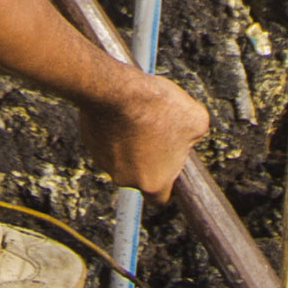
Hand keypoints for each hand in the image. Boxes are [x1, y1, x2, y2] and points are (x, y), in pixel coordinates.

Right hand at [78, 71, 209, 197]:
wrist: (119, 90)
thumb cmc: (159, 108)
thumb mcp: (197, 121)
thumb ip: (195, 137)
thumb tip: (189, 136)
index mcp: (154, 183)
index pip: (161, 197)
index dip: (168, 182)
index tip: (172, 166)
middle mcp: (126, 179)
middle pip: (141, 173)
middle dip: (150, 156)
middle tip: (159, 130)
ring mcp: (105, 162)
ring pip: (123, 156)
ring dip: (132, 141)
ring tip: (142, 116)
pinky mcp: (91, 143)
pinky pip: (107, 140)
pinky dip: (116, 128)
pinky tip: (125, 110)